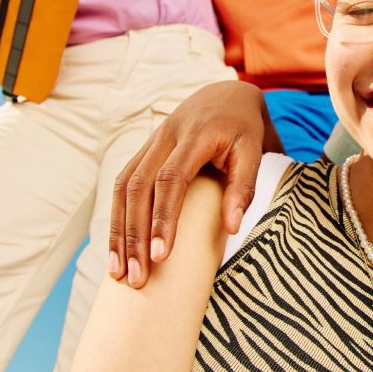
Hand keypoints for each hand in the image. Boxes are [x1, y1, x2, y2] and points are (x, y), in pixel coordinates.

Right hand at [108, 81, 281, 287]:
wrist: (226, 94)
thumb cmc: (245, 129)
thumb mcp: (255, 152)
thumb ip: (244, 187)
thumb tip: (232, 227)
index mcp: (195, 135)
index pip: (171, 179)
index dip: (163, 217)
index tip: (161, 255)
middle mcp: (165, 137)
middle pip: (138, 187)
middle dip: (134, 234)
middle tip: (136, 276)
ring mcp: (149, 143)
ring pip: (123, 187)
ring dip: (119, 231)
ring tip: (119, 272)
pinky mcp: (142, 152)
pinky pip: (121, 184)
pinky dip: (117, 217)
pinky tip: (117, 248)